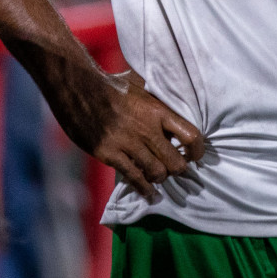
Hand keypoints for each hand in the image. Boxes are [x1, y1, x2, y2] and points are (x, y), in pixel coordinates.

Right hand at [47, 66, 206, 201]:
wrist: (77, 87)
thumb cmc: (110, 83)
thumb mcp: (140, 83)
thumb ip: (157, 92)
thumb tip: (171, 88)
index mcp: (158, 110)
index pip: (191, 136)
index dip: (198, 150)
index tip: (197, 155)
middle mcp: (146, 129)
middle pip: (176, 162)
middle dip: (179, 169)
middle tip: (177, 169)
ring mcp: (127, 143)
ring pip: (157, 173)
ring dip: (160, 178)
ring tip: (159, 178)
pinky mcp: (109, 154)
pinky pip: (133, 178)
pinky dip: (144, 189)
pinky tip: (149, 195)